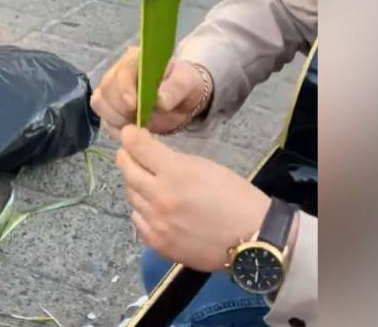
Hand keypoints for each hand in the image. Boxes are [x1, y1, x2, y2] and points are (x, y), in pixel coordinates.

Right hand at [90, 47, 209, 140]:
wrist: (181, 99)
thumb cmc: (183, 83)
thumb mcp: (186, 81)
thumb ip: (175, 88)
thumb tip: (161, 100)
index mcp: (137, 59)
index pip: (122, 71)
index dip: (124, 88)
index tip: (132, 105)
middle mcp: (119, 72)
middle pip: (107, 88)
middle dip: (120, 108)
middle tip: (139, 119)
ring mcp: (113, 90)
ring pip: (100, 103)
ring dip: (116, 118)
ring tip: (138, 124)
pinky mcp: (111, 108)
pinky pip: (104, 119)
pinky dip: (115, 128)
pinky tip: (132, 131)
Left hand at [116, 125, 270, 271]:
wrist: (251, 239)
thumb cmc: (237, 198)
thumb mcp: (206, 167)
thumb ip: (174, 161)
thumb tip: (152, 154)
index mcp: (176, 173)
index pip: (139, 148)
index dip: (130, 137)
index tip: (128, 133)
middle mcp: (160, 197)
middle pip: (129, 172)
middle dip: (126, 158)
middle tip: (127, 153)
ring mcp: (156, 223)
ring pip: (132, 196)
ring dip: (135, 185)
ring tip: (143, 180)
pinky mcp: (158, 243)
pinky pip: (138, 221)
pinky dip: (141, 211)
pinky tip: (150, 207)